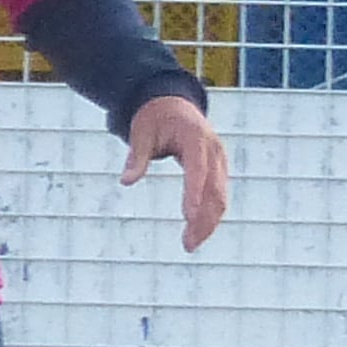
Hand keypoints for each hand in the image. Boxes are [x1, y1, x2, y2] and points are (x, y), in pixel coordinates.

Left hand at [123, 96, 227, 247]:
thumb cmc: (153, 118)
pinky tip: (198, 231)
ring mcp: (219, 160)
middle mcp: (213, 150)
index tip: (189, 218)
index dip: (195, 195)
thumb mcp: (140, 134)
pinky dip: (211, 214)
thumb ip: (136, 158)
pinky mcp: (218, 169)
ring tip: (190, 244)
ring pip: (220, 197)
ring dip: (209, 223)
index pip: (198, 170)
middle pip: (214, 190)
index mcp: (196, 138)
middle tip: (187, 244)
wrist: (172, 102)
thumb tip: (126, 182)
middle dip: (203, 219)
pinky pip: (218, 195)